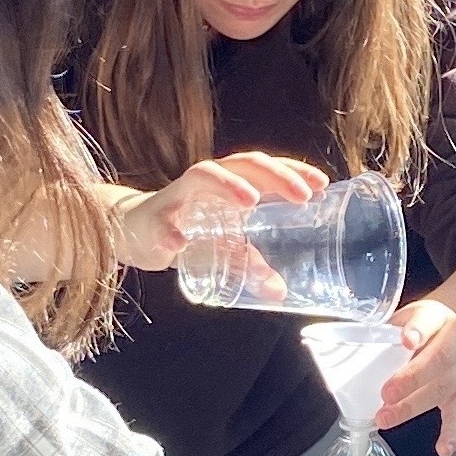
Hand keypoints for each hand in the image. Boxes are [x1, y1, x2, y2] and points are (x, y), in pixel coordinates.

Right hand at [112, 151, 330, 271]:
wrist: (133, 231)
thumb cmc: (188, 230)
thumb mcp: (225, 247)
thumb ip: (251, 263)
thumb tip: (279, 290)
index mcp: (230, 185)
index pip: (266, 168)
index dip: (294, 170)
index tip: (322, 184)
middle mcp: (208, 183)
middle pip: (243, 164)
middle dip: (275, 175)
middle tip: (301, 195)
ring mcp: (181, 196)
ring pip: (204, 177)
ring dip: (228, 185)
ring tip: (250, 201)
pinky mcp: (156, 219)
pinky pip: (165, 222)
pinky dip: (174, 231)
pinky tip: (182, 241)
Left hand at [380, 298, 455, 455]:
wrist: (453, 333)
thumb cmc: (423, 326)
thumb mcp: (406, 317)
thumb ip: (386, 332)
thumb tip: (346, 348)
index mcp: (440, 318)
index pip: (429, 321)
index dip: (418, 331)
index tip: (406, 340)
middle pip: (439, 361)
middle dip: (411, 378)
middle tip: (386, 393)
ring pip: (443, 389)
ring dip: (414, 406)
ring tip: (388, 418)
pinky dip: (451, 432)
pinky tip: (443, 448)